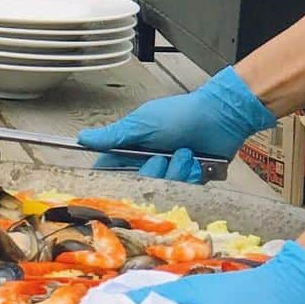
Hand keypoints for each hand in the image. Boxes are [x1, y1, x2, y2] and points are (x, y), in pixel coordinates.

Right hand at [77, 66, 275, 183]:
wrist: (222, 115)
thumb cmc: (181, 114)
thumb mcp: (141, 123)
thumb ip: (113, 136)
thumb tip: (82, 138)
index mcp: (132, 148)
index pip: (109, 169)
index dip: (108, 178)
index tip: (111, 184)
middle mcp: (148, 162)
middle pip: (138, 184)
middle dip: (152, 172)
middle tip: (162, 156)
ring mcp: (169, 171)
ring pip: (162, 188)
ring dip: (175, 171)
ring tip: (185, 153)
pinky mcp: (189, 179)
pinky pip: (184, 189)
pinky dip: (191, 175)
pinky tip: (197, 161)